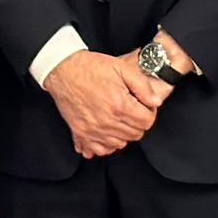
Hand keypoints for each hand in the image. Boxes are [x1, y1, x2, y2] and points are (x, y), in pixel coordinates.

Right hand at [48, 46, 166, 161]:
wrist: (63, 70)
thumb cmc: (90, 67)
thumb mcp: (122, 68)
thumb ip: (142, 86)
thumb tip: (155, 101)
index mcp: (120, 106)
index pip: (147, 122)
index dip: (148, 111)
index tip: (142, 105)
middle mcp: (107, 122)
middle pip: (135, 134)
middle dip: (137, 122)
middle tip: (130, 109)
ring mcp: (93, 130)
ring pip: (120, 144)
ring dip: (122, 133)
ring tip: (117, 118)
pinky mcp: (81, 133)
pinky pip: (99, 150)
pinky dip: (105, 144)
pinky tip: (106, 132)